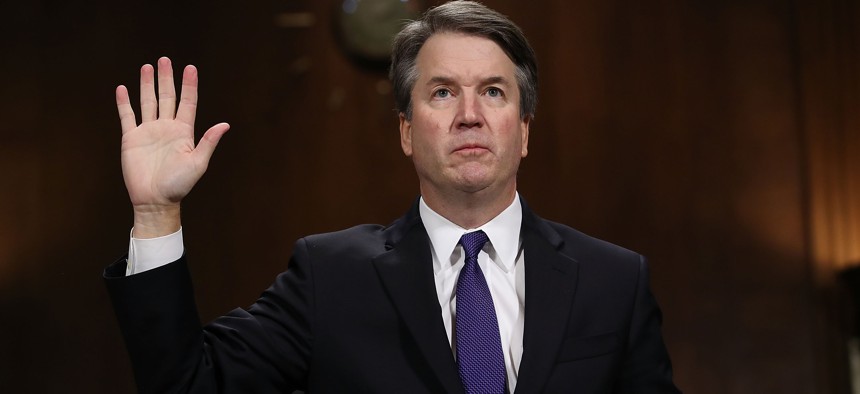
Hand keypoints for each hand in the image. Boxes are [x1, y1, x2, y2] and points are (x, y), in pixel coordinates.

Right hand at [116, 57, 228, 236]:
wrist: (155, 200)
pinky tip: (123, 88)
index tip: (190, 67)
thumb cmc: (179, 185)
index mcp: (184, 132)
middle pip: (167, 97)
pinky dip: (124, 103)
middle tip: (165, 59)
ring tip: (147, 67)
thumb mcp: (197, 163)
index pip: (188, 102)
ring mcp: (148, 131)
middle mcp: (166, 128)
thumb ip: (208, 142)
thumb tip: (225, 125)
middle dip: (166, 78)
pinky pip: (127, 116)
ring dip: (147, 85)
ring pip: (148, 102)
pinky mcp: (131, 138)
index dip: (189, 85)